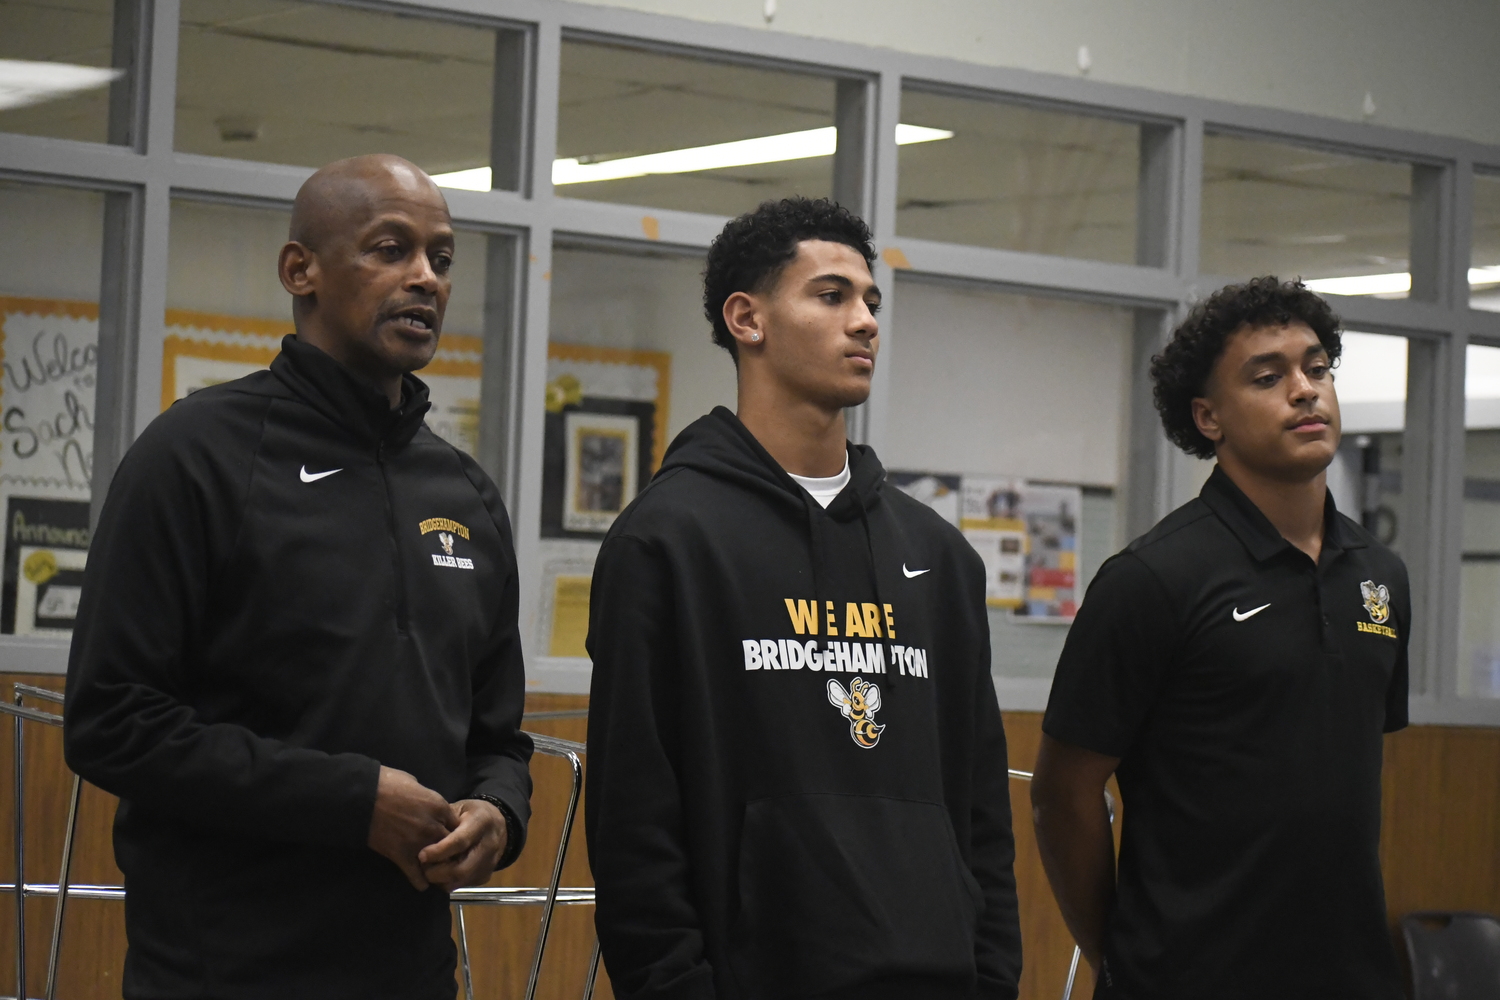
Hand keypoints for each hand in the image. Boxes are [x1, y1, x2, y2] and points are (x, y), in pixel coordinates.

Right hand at [367, 765, 457, 890]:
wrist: (362, 797)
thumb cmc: (387, 784)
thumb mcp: (415, 784)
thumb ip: (426, 797)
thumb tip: (427, 802)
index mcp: (439, 806)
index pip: (457, 825)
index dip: (454, 831)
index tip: (450, 835)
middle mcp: (434, 826)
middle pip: (452, 844)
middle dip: (450, 850)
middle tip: (447, 856)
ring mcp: (419, 842)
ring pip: (438, 861)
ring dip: (437, 866)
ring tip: (437, 872)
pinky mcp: (402, 855)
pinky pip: (416, 875)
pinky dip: (420, 882)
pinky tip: (422, 885)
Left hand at [418, 798, 508, 892]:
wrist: (497, 824)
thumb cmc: (471, 814)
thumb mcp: (458, 809)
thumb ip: (443, 822)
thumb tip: (422, 839)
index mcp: (482, 822)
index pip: (460, 841)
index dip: (439, 851)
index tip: (421, 855)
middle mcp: (490, 844)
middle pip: (462, 868)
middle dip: (438, 873)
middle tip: (421, 868)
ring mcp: (490, 862)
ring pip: (462, 880)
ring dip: (441, 880)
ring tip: (428, 871)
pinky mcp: (486, 875)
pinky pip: (463, 885)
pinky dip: (448, 883)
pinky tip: (440, 873)